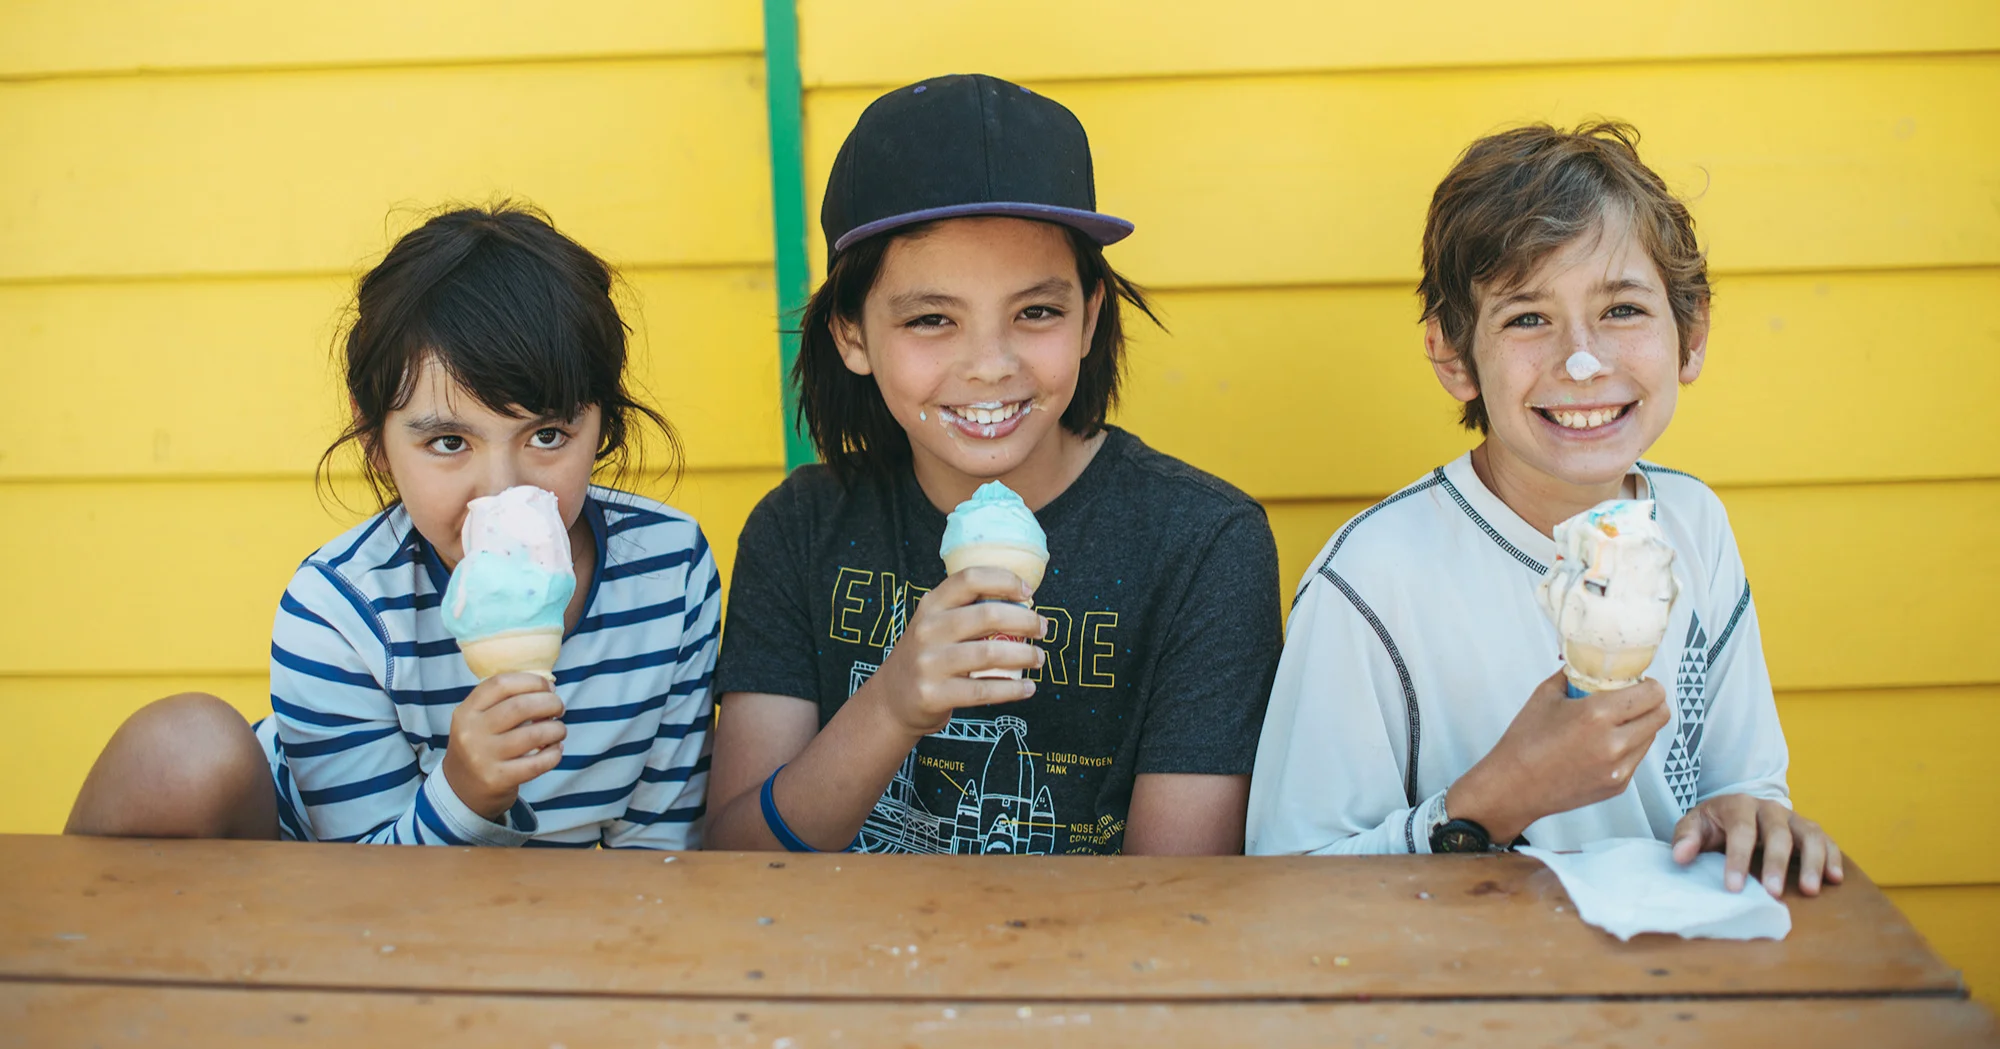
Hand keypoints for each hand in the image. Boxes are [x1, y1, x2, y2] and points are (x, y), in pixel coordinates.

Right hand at [441, 672, 566, 820]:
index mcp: (467, 711)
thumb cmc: (480, 747)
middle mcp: (472, 732)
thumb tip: (549, 689)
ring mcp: (483, 758)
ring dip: (556, 729)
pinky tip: (556, 750)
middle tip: (559, 709)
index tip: (549, 687)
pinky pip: (537, 763)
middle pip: (521, 706)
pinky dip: (554, 754)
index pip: (502, 684)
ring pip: (533, 735)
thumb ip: (505, 701)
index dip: (532, 681)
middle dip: (550, 703)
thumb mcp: (478, 720)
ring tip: (559, 731)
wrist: (460, 791)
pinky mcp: (499, 779)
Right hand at [859, 567, 1046, 737]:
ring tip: (1038, 658)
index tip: (1028, 593)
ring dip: (1025, 655)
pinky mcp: (934, 694)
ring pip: (990, 653)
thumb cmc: (927, 656)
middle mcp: (928, 630)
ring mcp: (929, 663)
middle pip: (988, 615)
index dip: (1004, 580)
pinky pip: (983, 690)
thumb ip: (966, 610)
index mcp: (931, 605)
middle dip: (1025, 620)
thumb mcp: (935, 624)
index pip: (970, 579)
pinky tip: (1028, 688)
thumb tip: (1021, 601)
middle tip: (1042, 628)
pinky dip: (1012, 689)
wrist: (893, 698)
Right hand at [1449, 670, 1670, 841]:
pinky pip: (1636, 758)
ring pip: (1651, 737)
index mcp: (1597, 714)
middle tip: (1632, 701)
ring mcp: (1619, 768)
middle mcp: (1615, 742)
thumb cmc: (1525, 739)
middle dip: (1651, 704)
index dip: (1649, 685)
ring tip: (1613, 725)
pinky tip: (1601, 747)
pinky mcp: (1618, 785)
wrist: (1514, 786)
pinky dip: (1627, 748)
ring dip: (1640, 726)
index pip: (1653, 694)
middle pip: (1661, 715)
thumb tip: (1593, 664)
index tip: (1637, 684)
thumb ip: (1575, 675)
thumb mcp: (1545, 695)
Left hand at [1672, 794, 1843, 896]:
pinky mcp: (1809, 830)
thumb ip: (1686, 838)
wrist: (1733, 811)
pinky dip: (1833, 857)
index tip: (1733, 887)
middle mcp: (1769, 808)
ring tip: (1810, 890)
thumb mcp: (1694, 826)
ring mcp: (1793, 818)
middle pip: (1778, 833)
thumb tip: (1680, 856)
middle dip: (1775, 863)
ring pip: (1809, 835)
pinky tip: (1835, 879)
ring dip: (1812, 862)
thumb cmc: (1713, 825)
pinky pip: (1827, 840)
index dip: (1738, 859)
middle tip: (1773, 892)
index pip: (1741, 831)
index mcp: (1738, 805)